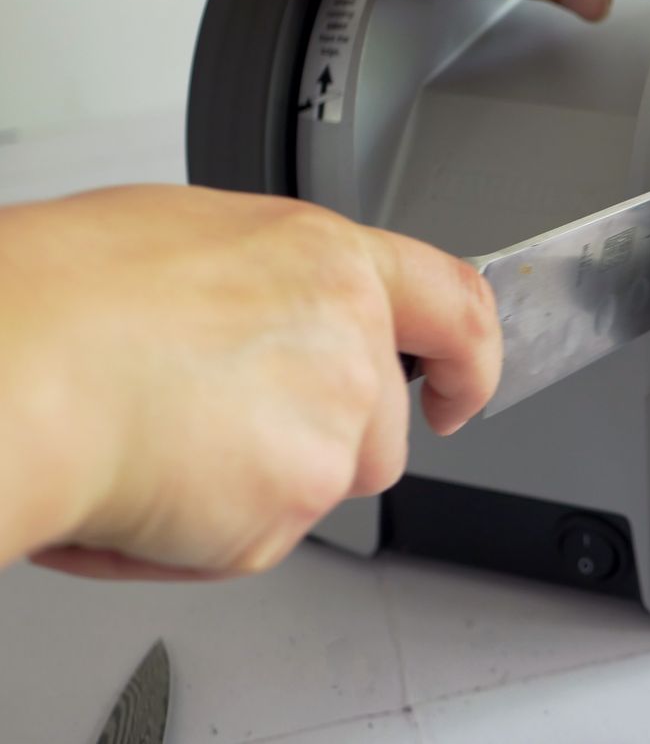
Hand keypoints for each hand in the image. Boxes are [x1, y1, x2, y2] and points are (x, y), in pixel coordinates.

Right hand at [0, 185, 500, 578]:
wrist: (16, 368)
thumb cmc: (65, 294)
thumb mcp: (192, 241)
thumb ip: (270, 286)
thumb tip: (264, 315)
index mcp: (328, 263)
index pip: (455, 307)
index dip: (470, 358)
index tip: (461, 389)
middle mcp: (350, 342)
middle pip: (379, 429)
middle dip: (316, 446)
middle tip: (217, 425)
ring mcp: (330, 427)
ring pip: (322, 487)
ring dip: (261, 489)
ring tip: (163, 444)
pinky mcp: (292, 506)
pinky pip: (256, 541)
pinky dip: (198, 536)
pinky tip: (141, 484)